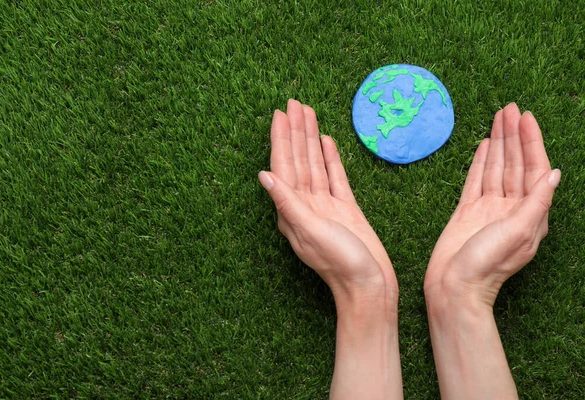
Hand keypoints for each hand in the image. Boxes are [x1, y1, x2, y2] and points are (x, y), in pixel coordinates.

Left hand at [258, 99, 396, 302]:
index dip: (281, 139)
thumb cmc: (340, 263)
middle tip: (294, 103)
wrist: (370, 286)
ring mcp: (326, 205)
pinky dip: (330, 158)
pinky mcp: (345, 208)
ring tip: (309, 113)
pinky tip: (326, 141)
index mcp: (292, 210)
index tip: (280, 114)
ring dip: (310, 139)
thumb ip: (288, 202)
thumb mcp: (311, 230)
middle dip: (295, 131)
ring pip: (315, 164)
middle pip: (298, 160)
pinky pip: (335, 176)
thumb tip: (263, 175)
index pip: (283, 166)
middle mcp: (306, 205)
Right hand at [425, 103, 560, 306]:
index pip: (535, 170)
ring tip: (497, 117)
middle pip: (515, 164)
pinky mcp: (467, 211)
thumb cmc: (488, 264)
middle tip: (509, 108)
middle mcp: (511, 208)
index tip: (526, 118)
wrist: (453, 286)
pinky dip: (480, 162)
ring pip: (496, 168)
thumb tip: (554, 174)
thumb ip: (537, 201)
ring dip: (498, 143)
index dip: (532, 143)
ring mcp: (488, 208)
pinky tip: (483, 146)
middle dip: (514, 136)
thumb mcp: (519, 231)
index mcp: (530, 214)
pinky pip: (475, 180)